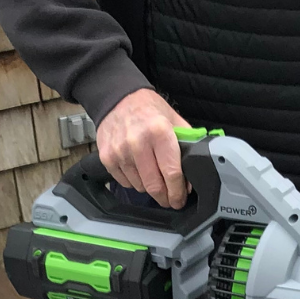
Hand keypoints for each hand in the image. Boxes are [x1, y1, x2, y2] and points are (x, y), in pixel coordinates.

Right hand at [97, 89, 190, 207]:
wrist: (118, 98)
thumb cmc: (148, 110)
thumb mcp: (174, 120)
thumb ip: (187, 145)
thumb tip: (192, 174)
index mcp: (159, 132)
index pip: (171, 173)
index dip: (177, 192)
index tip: (180, 200)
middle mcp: (137, 143)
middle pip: (154, 186)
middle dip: (165, 197)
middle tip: (170, 199)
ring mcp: (120, 152)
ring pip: (139, 187)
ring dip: (149, 187)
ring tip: (153, 177)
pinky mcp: (107, 158)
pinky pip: (125, 182)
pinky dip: (134, 181)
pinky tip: (138, 170)